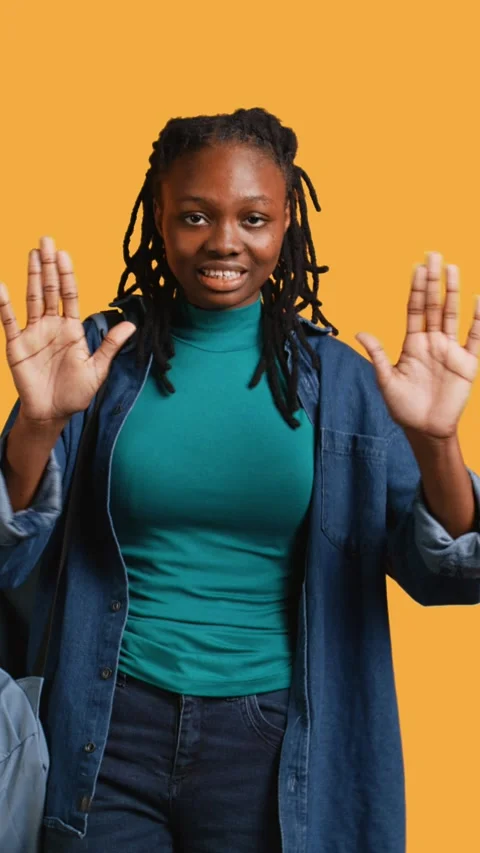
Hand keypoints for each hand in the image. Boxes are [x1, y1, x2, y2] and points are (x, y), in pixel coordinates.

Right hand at [0, 236, 135, 424]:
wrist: (53, 413)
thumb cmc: (76, 393)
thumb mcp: (98, 369)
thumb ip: (110, 345)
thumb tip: (131, 325)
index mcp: (71, 329)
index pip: (69, 295)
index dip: (67, 274)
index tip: (64, 253)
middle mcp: (52, 326)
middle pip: (49, 289)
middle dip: (48, 265)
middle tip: (46, 240)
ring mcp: (33, 333)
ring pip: (32, 298)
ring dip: (31, 275)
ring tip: (32, 252)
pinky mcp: (17, 345)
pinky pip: (9, 321)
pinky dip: (4, 304)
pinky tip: (1, 287)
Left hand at [355, 252, 479, 439]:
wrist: (425, 430)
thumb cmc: (403, 408)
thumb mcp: (386, 380)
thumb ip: (377, 355)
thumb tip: (359, 332)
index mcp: (412, 344)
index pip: (414, 309)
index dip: (415, 288)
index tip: (417, 266)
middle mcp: (432, 342)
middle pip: (433, 305)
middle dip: (433, 280)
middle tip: (434, 254)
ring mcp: (450, 351)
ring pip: (452, 314)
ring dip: (453, 292)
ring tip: (452, 268)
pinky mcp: (466, 364)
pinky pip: (474, 337)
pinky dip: (478, 320)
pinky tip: (478, 300)